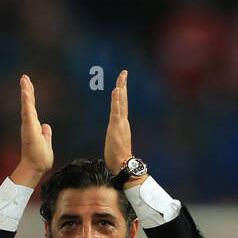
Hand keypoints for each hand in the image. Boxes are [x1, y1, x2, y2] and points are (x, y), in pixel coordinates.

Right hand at [11, 75, 52, 186]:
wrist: (35, 167)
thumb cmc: (40, 158)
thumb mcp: (46, 142)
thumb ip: (46, 133)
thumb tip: (46, 126)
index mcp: (34, 126)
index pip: (32, 108)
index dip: (30, 96)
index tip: (28, 84)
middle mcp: (30, 124)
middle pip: (28, 103)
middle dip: (26, 90)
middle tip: (24, 77)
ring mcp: (28, 125)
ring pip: (27, 105)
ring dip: (26, 92)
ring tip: (24, 80)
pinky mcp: (29, 128)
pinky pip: (28, 112)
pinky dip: (26, 101)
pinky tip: (25, 91)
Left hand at [104, 69, 142, 185]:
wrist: (123, 165)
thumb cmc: (118, 157)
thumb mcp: (114, 143)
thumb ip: (115, 137)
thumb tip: (113, 139)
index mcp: (122, 124)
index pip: (121, 105)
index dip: (121, 93)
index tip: (121, 82)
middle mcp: (123, 121)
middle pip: (123, 100)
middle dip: (123, 85)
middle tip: (124, 72)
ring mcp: (120, 123)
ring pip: (121, 102)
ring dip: (121, 88)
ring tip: (122, 76)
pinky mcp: (116, 126)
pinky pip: (116, 110)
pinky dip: (116, 99)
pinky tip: (116, 90)